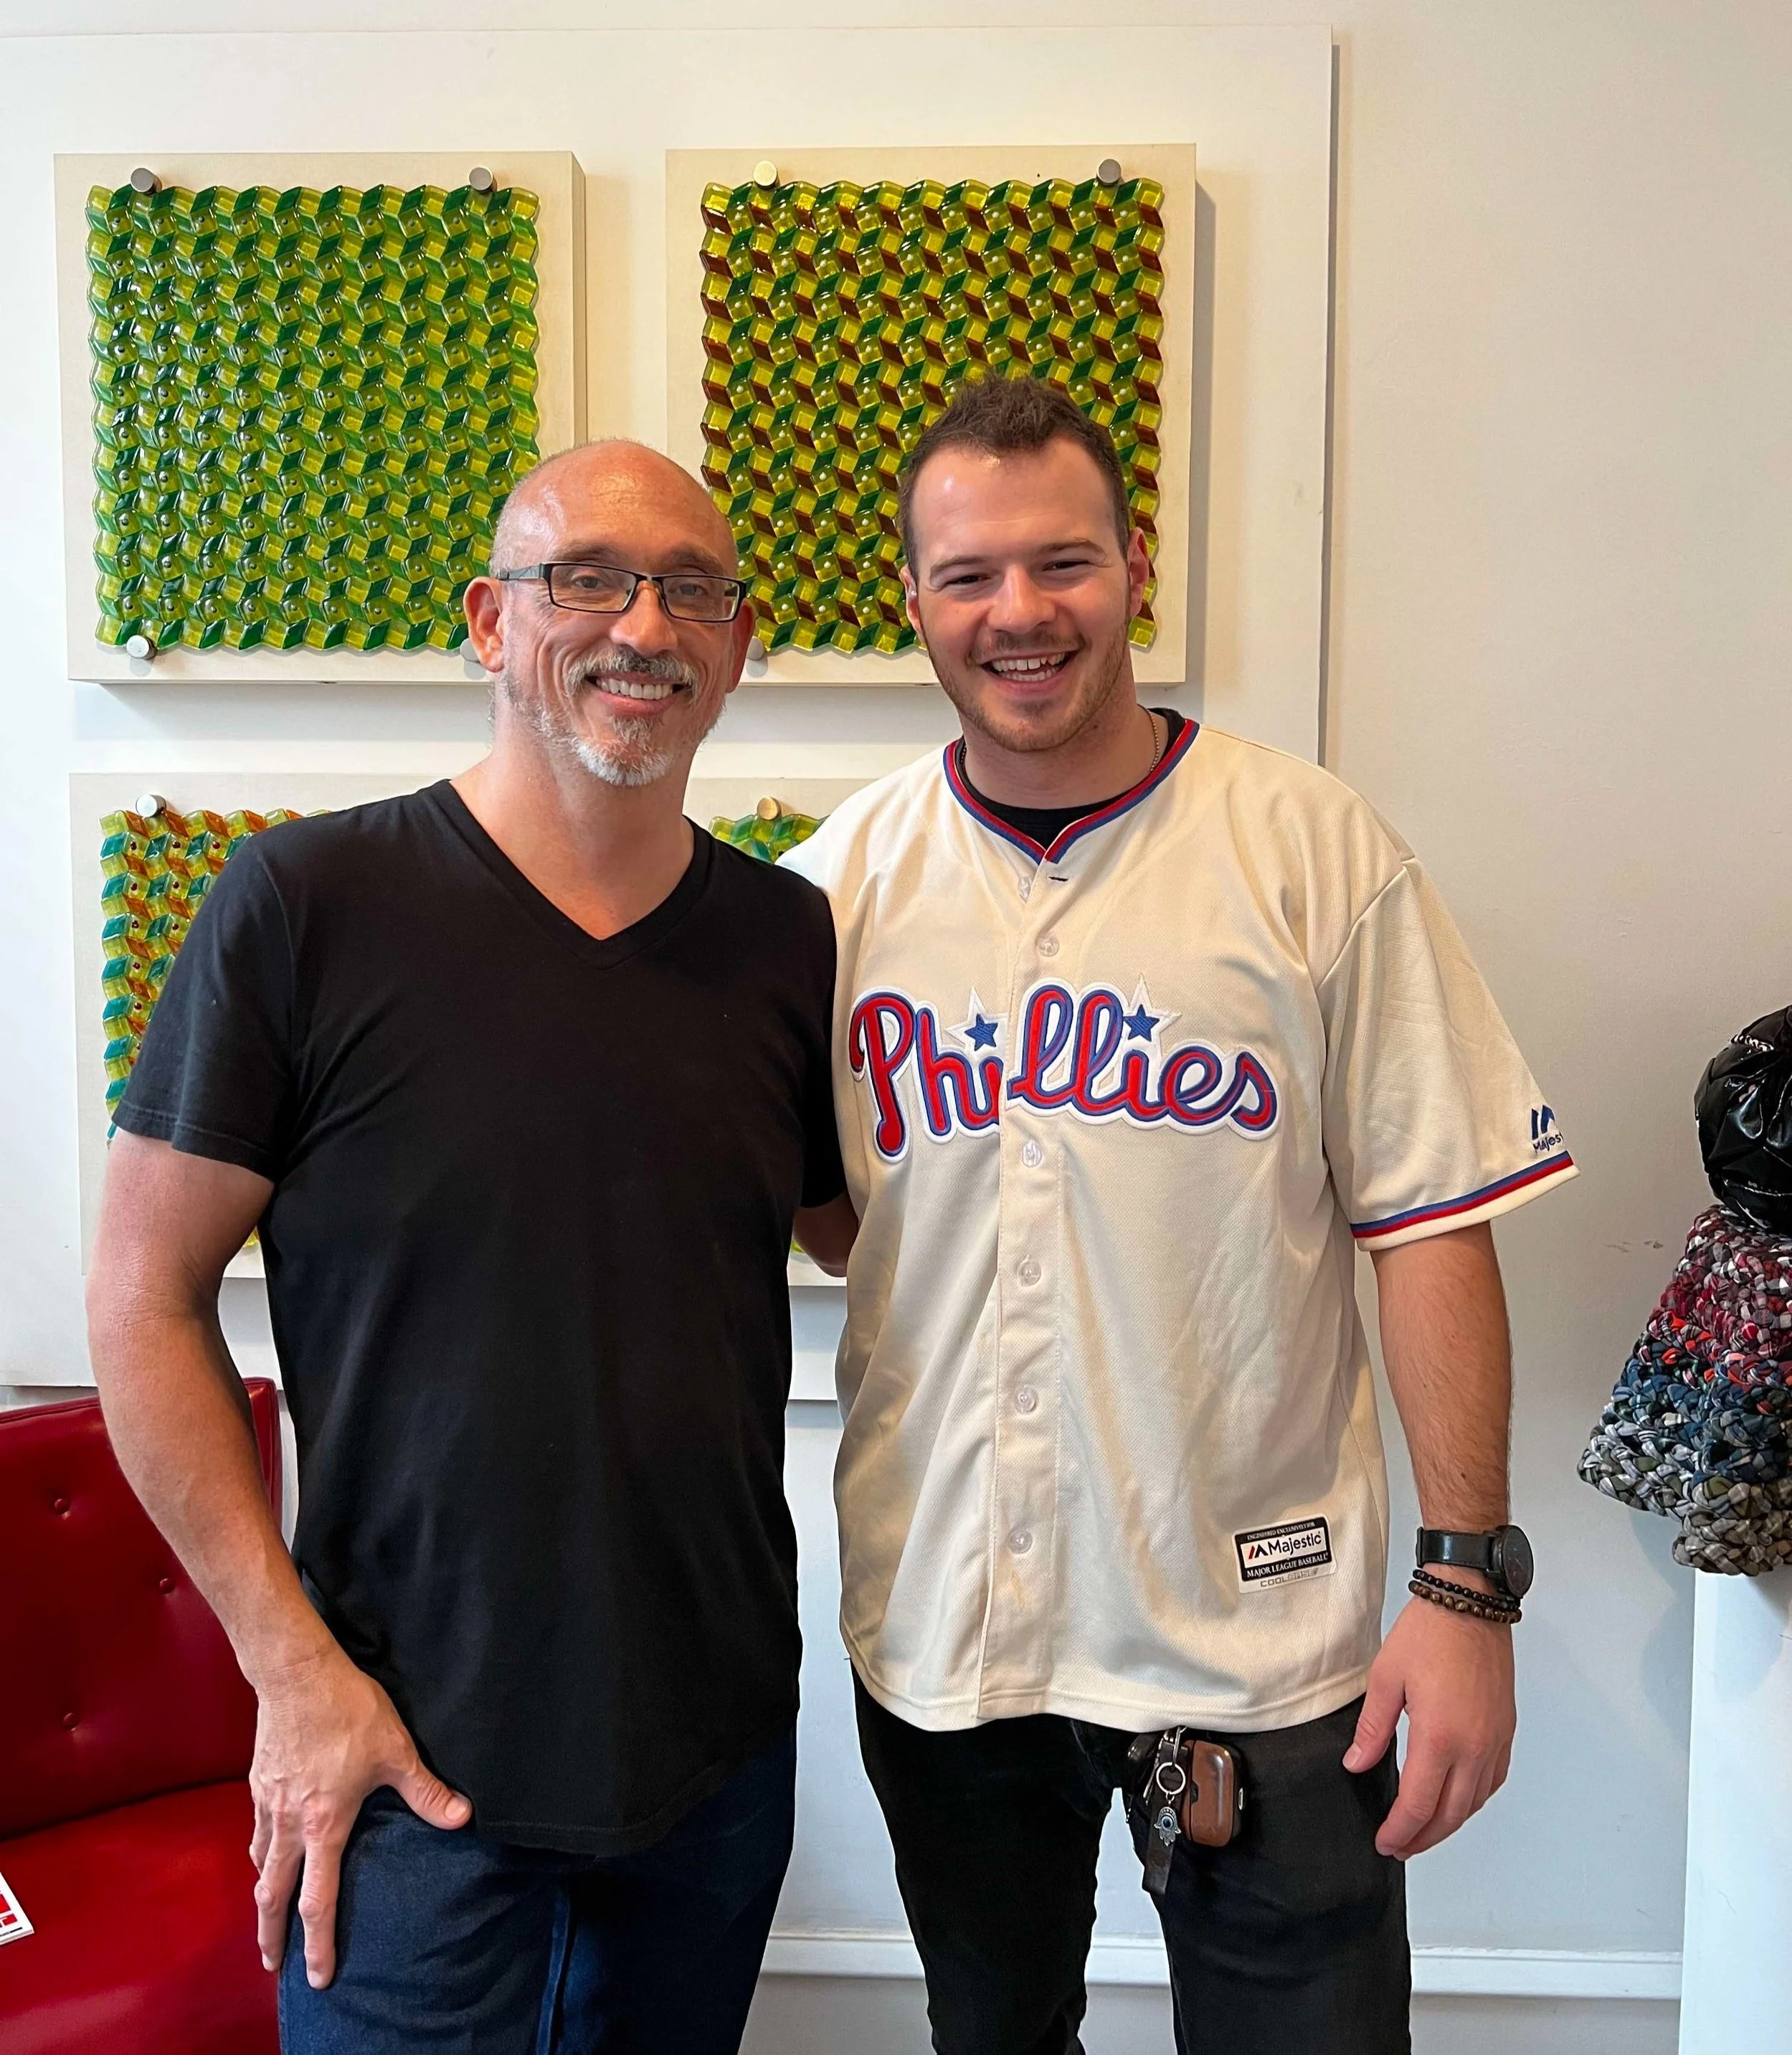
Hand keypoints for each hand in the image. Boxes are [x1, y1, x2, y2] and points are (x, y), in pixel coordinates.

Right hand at [248, 1643, 470, 1987]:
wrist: (296, 1672)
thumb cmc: (348, 1711)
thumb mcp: (396, 1751)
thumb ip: (426, 1791)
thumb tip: (461, 1818)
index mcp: (324, 1826)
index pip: (317, 1901)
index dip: (318, 1944)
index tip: (318, 1976)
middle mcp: (289, 1824)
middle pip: (273, 1896)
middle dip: (272, 1936)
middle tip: (273, 1965)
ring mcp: (268, 1804)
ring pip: (261, 1864)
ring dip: (264, 1895)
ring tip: (269, 1914)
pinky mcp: (258, 1782)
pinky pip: (256, 1831)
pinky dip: (261, 1853)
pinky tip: (267, 1852)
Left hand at [1342, 1591, 1515, 1858]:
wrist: (1470, 1603)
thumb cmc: (1429, 1633)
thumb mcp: (1385, 1679)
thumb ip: (1372, 1730)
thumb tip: (1357, 1765)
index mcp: (1440, 1737)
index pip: (1418, 1804)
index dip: (1399, 1830)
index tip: (1384, 1842)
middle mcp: (1474, 1746)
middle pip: (1449, 1815)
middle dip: (1422, 1838)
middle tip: (1400, 1846)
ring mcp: (1494, 1740)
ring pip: (1474, 1803)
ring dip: (1449, 1825)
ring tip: (1423, 1832)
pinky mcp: (1506, 1730)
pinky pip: (1493, 1781)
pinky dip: (1474, 1801)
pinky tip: (1458, 1801)